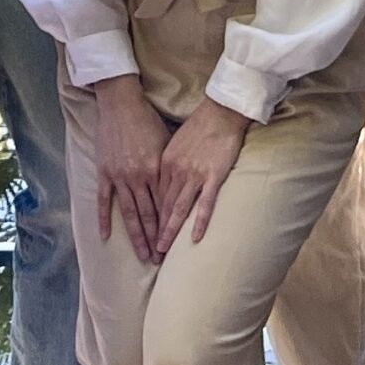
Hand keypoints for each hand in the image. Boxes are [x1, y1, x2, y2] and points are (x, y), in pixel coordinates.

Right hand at [93, 76, 169, 264]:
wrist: (121, 103)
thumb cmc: (147, 119)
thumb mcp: (165, 143)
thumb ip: (170, 167)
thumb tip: (179, 187)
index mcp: (156, 170)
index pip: (165, 206)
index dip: (170, 227)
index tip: (175, 245)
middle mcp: (138, 177)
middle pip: (149, 216)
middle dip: (155, 240)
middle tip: (160, 261)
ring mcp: (119, 176)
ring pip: (129, 214)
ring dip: (136, 237)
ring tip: (143, 256)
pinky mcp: (104, 172)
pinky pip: (105, 200)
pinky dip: (104, 219)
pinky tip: (106, 236)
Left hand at [155, 98, 249, 248]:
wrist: (220, 112)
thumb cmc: (198, 126)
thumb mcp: (175, 143)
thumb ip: (168, 163)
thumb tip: (162, 180)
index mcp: (163, 162)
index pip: (153, 196)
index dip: (149, 218)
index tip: (144, 234)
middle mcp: (175, 171)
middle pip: (162, 206)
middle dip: (155, 231)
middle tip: (150, 252)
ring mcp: (194, 174)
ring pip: (178, 208)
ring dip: (170, 232)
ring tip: (163, 251)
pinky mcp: (213, 176)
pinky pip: (205, 204)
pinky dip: (200, 222)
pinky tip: (195, 238)